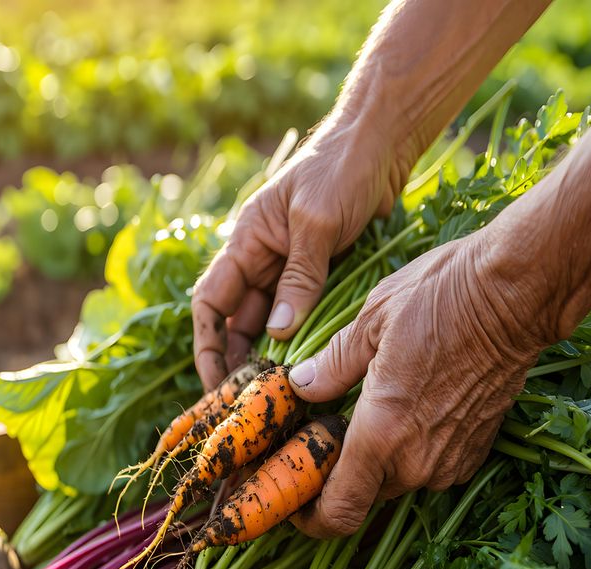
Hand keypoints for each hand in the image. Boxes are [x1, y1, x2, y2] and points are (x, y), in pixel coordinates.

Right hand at [192, 120, 410, 389]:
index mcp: (246, 242)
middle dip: (242, 362)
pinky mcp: (320, 276)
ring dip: (276, 357)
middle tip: (256, 402)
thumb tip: (277, 333)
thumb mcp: (317, 221)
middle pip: (240, 323)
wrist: (382, 143)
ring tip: (284, 394)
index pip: (211, 303)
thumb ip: (299, 276)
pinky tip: (314, 367)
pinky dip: (306, 342)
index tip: (217, 382)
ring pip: (273, 325)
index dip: (208, 345)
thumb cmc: (341, 169)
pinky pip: (305, 316)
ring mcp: (291, 270)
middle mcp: (261, 260)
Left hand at [289, 221, 555, 536]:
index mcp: (382, 434)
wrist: (519, 293)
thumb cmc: (444, 298)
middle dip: (337, 478)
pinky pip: (428, 466)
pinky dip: (408, 450)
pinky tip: (402, 408)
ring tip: (361, 415)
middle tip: (320, 438)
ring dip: (375, 461)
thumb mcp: (370, 321)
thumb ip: (332, 366)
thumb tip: (302, 386)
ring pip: (396, 480)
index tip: (294, 503)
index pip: (339, 512)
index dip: (310, 520)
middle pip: (363, 495)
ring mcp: (451, 459)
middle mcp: (418, 460)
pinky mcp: (476, 449)